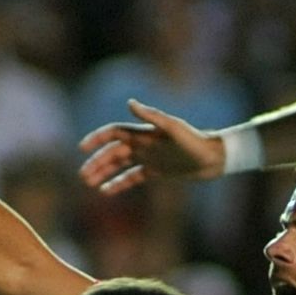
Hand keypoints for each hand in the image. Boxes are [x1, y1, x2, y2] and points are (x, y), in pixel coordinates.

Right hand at [78, 99, 225, 195]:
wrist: (213, 158)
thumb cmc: (195, 140)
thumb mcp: (174, 128)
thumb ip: (152, 116)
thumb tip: (129, 102)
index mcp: (143, 133)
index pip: (114, 133)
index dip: (97, 139)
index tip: (82, 148)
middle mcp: (143, 144)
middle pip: (113, 152)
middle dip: (96, 163)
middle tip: (83, 176)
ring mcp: (148, 158)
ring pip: (119, 166)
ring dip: (103, 173)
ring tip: (89, 184)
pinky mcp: (156, 172)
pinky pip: (132, 178)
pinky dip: (119, 184)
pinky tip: (106, 191)